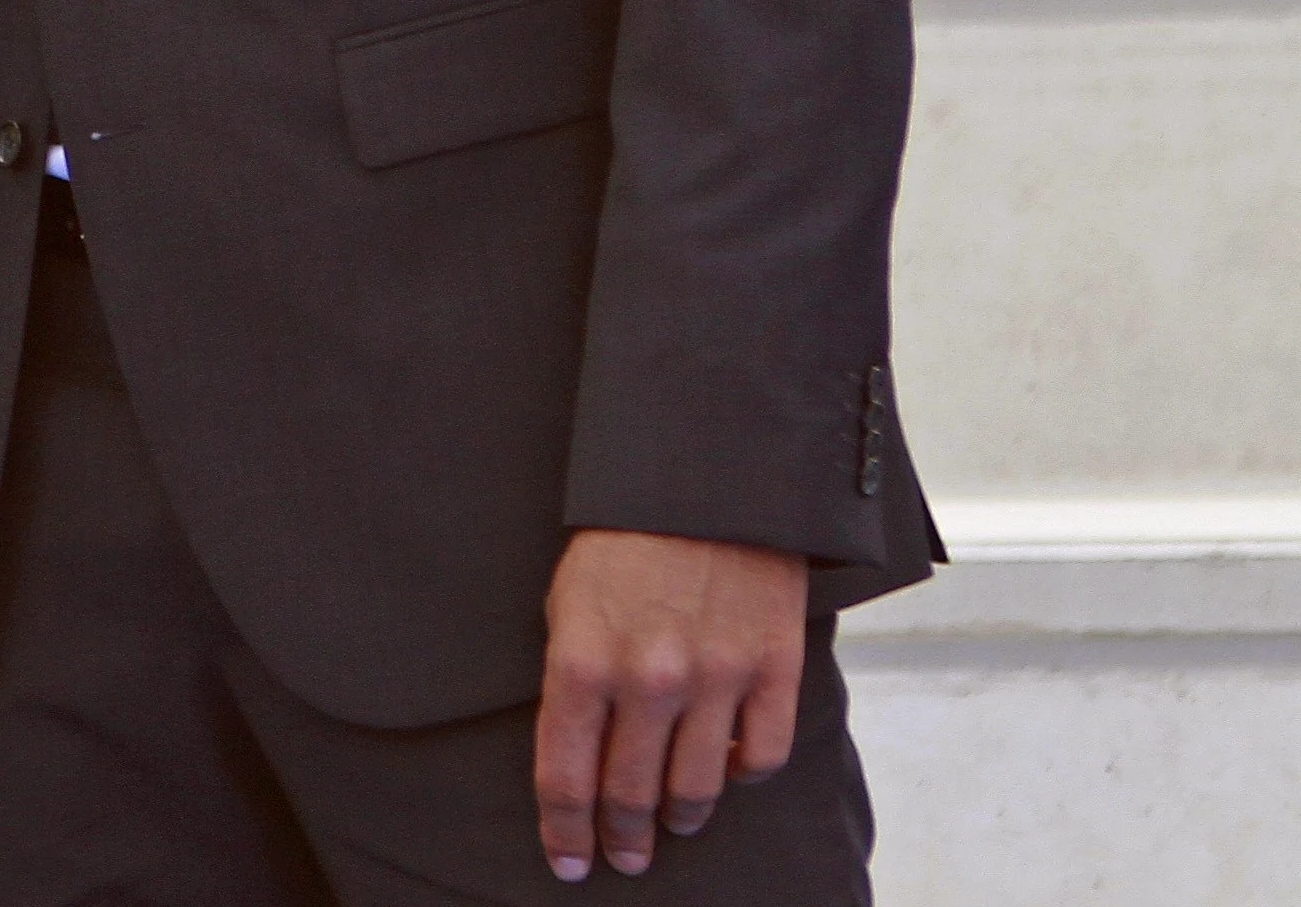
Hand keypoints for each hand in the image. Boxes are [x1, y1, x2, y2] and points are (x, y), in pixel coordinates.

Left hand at [533, 529, 807, 881]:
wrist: (705, 478)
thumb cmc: (622, 540)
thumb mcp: (566, 601)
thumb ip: (572, 676)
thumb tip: (576, 748)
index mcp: (581, 661)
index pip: (566, 776)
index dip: (564, 830)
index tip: (568, 861)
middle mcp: (648, 679)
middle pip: (631, 793)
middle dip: (622, 836)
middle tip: (622, 858)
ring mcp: (716, 677)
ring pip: (697, 787)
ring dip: (680, 817)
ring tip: (671, 825)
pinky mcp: (774, 666)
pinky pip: (761, 753)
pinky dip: (741, 774)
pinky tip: (725, 772)